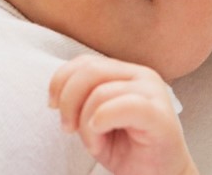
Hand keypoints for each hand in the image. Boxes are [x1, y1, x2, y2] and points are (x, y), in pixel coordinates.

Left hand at [49, 55, 197, 174]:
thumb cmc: (128, 148)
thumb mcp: (94, 119)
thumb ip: (81, 98)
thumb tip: (57, 94)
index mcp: (125, 72)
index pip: (85, 62)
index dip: (61, 81)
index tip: (52, 106)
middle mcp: (141, 75)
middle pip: (90, 70)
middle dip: (69, 101)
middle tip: (68, 128)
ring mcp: (153, 92)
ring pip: (101, 92)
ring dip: (86, 122)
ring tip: (94, 142)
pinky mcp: (160, 115)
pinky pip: (124, 106)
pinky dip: (103, 120)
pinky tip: (100, 137)